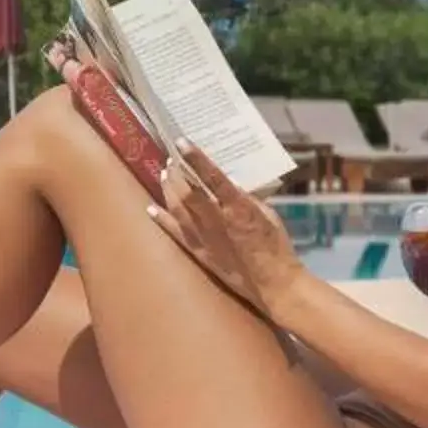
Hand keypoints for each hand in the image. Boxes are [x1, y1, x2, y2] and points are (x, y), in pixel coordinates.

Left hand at [147, 142, 300, 311]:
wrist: (274, 285)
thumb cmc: (276, 246)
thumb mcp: (267, 214)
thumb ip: (246, 197)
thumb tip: (229, 183)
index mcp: (238, 208)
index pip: (213, 177)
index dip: (196, 158)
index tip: (182, 142)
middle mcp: (217, 222)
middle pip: (189, 191)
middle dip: (177, 172)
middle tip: (171, 158)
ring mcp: (205, 239)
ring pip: (178, 209)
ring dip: (168, 190)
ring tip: (164, 175)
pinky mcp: (200, 254)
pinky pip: (175, 234)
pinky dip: (162, 220)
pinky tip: (151, 209)